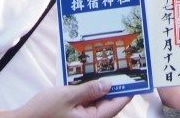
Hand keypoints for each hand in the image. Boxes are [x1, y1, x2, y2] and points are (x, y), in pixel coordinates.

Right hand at [9, 80, 131, 117]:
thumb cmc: (43, 111)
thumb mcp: (67, 96)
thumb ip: (89, 90)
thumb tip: (109, 84)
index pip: (116, 105)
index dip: (127, 91)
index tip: (136, 78)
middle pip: (108, 104)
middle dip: (114, 87)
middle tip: (121, 67)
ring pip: (98, 102)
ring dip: (101, 88)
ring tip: (106, 69)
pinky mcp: (75, 115)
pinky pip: (87, 103)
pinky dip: (89, 92)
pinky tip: (88, 78)